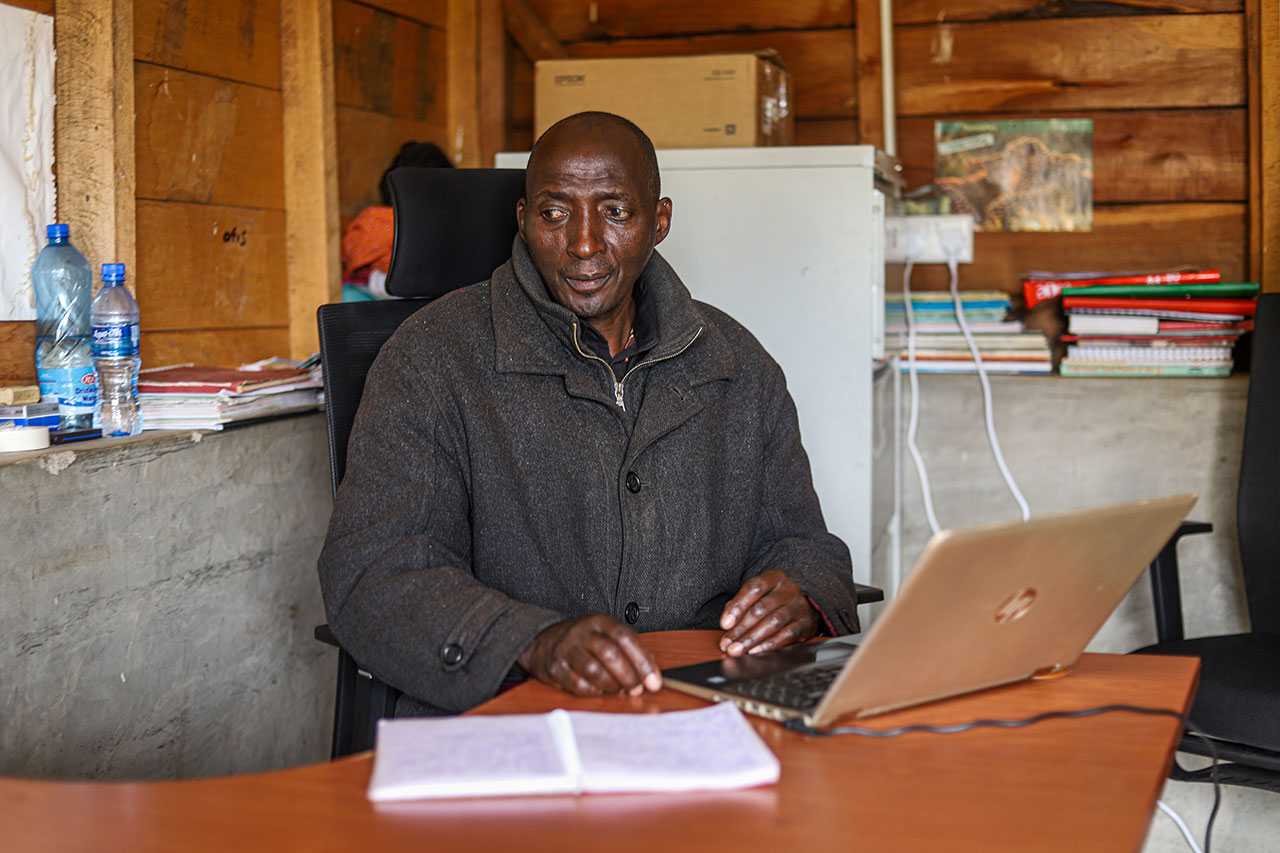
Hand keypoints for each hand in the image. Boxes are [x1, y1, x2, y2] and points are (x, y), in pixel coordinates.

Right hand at [517, 614, 661, 696]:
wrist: (542, 641)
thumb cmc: (582, 641)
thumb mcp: (604, 634)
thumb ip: (627, 649)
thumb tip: (651, 673)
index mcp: (600, 622)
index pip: (625, 638)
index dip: (643, 661)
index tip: (654, 681)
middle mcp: (582, 633)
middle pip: (610, 654)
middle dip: (628, 676)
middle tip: (636, 689)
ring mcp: (567, 650)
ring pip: (594, 670)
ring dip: (611, 685)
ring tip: (616, 689)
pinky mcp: (555, 668)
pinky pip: (578, 684)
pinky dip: (593, 691)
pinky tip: (599, 690)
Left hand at [719, 569, 818, 656]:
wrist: (807, 604)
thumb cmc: (775, 599)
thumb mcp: (760, 594)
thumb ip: (742, 604)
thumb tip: (727, 623)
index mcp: (774, 577)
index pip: (754, 588)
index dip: (737, 606)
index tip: (724, 624)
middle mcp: (788, 590)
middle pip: (761, 609)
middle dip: (740, 629)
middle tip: (727, 644)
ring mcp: (799, 606)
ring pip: (773, 623)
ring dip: (752, 639)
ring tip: (737, 650)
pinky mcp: (806, 624)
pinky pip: (786, 635)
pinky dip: (769, 644)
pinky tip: (755, 651)